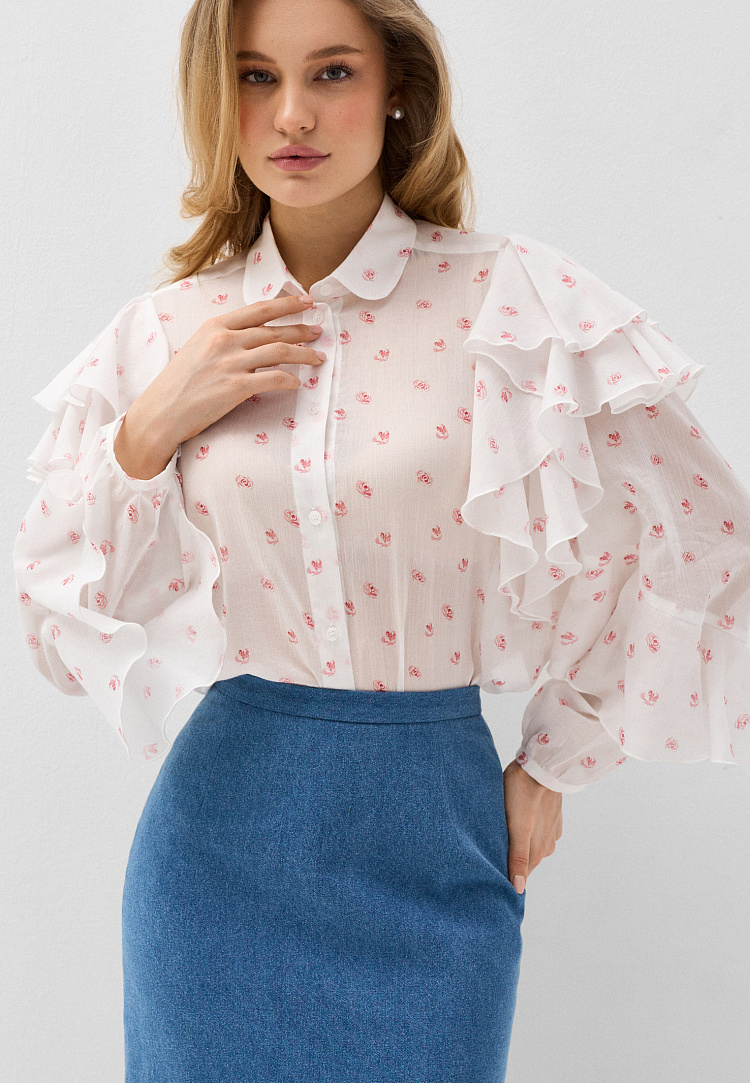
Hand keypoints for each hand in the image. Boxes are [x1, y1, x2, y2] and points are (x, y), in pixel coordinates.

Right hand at [130, 293, 326, 455]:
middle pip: (274, 330)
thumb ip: (223, 339)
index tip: (306, 302)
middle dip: (301, 330)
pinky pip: (274, 379)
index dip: (287, 304)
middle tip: (318, 332)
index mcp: (214, 326)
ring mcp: (230, 363)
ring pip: (280, 351)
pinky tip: (297, 383)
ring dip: (304, 354)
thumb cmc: (177, 384)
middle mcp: (224, 340)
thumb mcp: (197, 349)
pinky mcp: (236, 388)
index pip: (259, 310)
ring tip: (318, 358)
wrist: (161, 412)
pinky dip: (290, 380)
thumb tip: (253, 337)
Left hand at [503, 759, 562, 894]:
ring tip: (500, 834)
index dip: (506, 875)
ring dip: (517, 843)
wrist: (541, 765)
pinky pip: (537, 829)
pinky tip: (516, 819)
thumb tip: (518, 888)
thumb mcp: (517, 828)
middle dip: (510, 860)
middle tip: (490, 853)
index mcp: (538, 851)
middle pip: (525, 860)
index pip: (520, 874)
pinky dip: (527, 829)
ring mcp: (550, 829)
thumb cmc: (522, 793)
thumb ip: (517, 857)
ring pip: (530, 844)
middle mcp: (548, 845)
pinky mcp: (551, 816)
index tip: (491, 875)